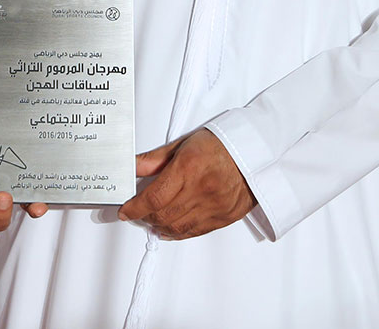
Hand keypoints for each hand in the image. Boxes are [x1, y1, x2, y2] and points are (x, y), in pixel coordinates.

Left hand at [117, 128, 255, 239]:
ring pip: (178, 227)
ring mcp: (214, 206)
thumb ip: (154, 159)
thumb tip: (131, 166)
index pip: (154, 197)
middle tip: (136, 212)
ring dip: (159, 227)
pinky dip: (177, 234)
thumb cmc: (219, 145)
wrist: (253, 154)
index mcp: (188, 168)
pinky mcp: (223, 218)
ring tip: (150, 220)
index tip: (125, 210)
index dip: (135, 207)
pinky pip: (195, 232)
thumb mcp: (182, 145)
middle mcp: (202, 190)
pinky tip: (167, 231)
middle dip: (145, 217)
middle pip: (164, 215)